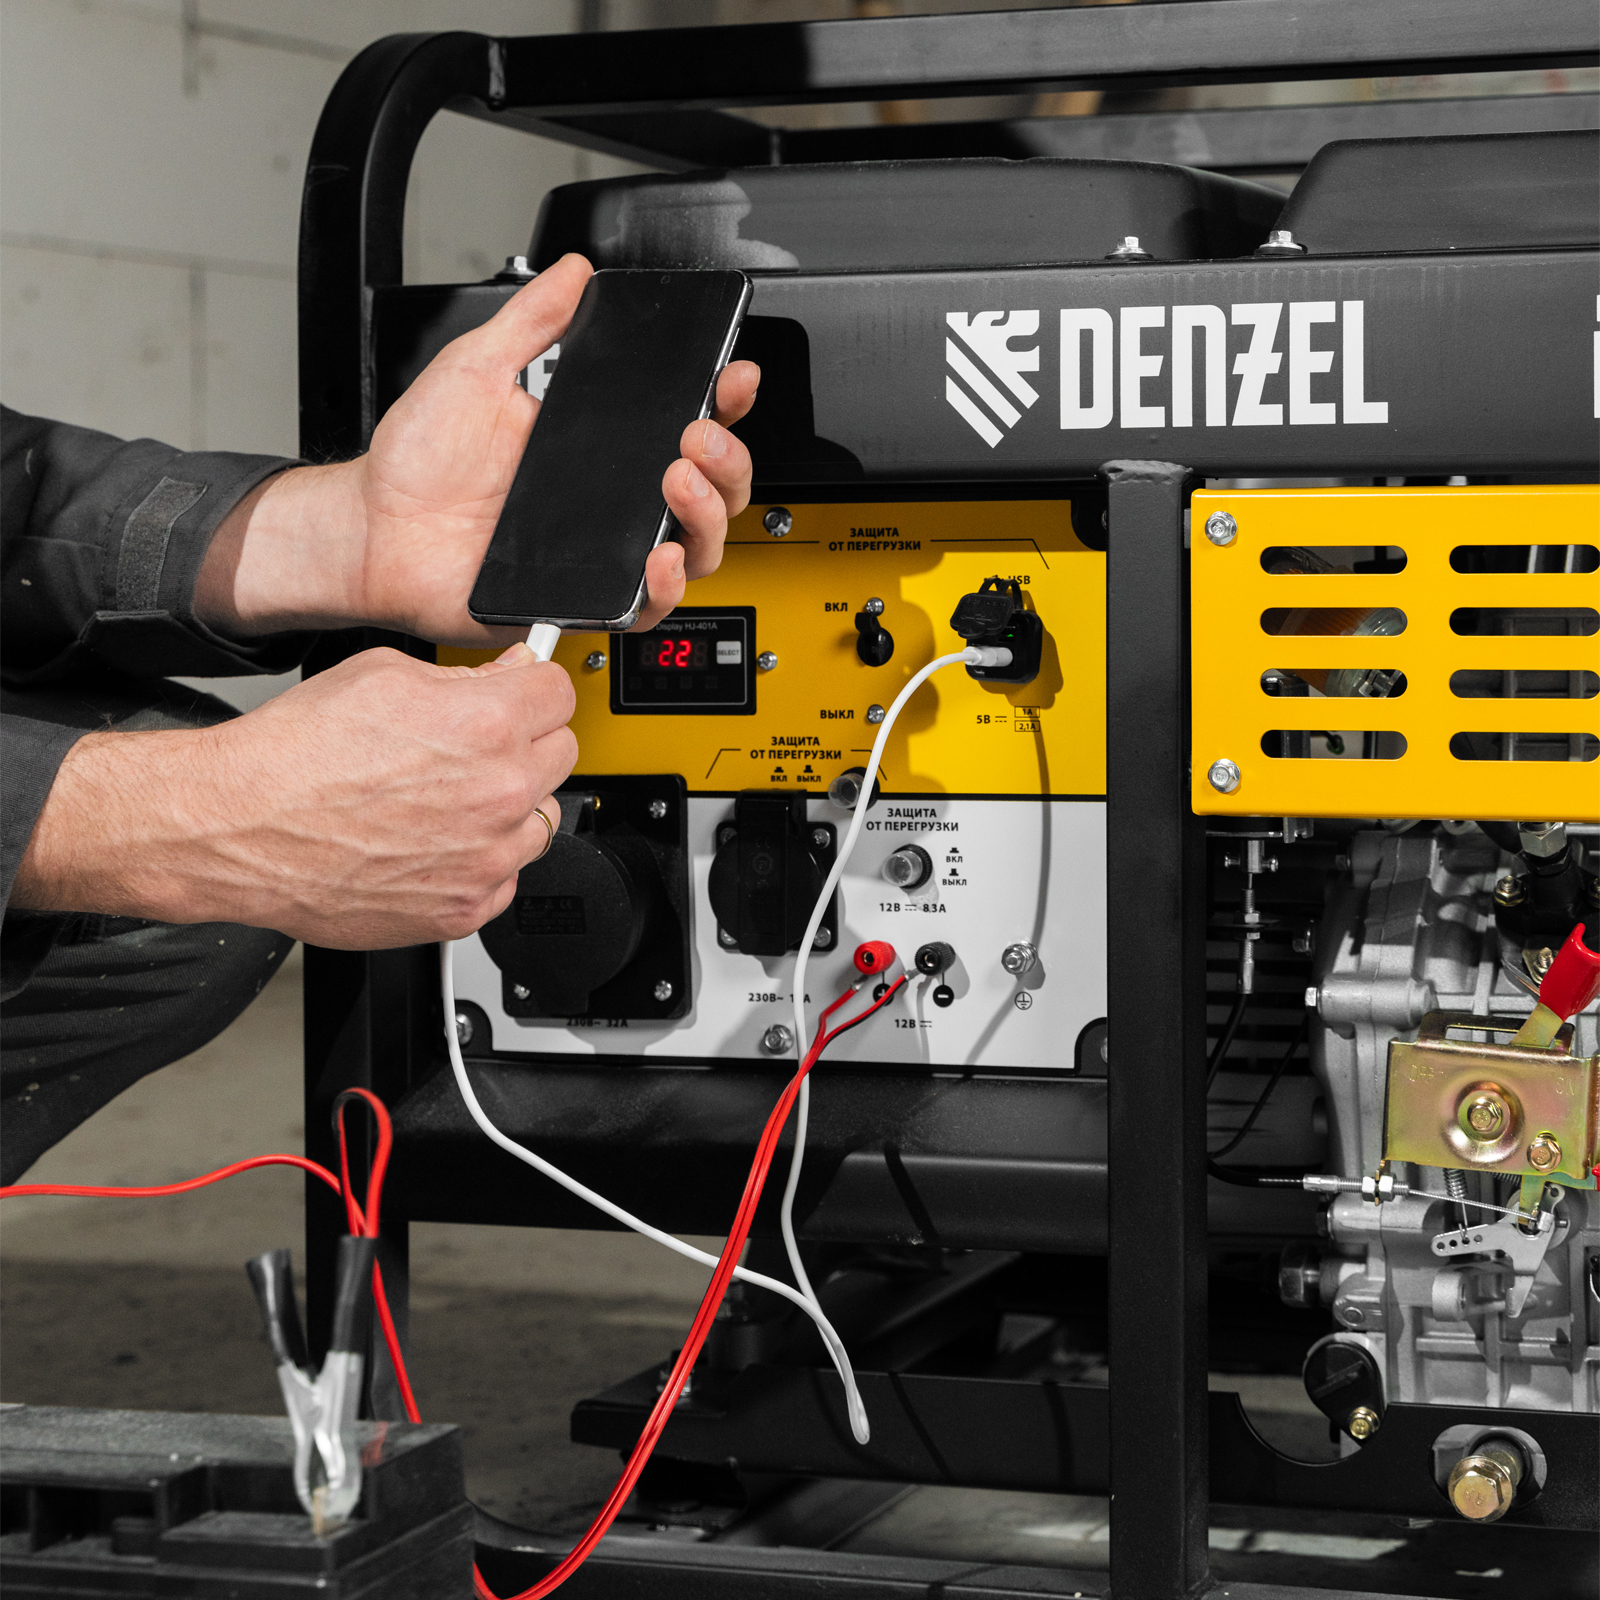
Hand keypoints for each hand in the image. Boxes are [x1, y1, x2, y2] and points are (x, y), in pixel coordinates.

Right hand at [12, 644, 575, 947]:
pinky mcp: (465, 907)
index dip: (533, 688)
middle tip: (472, 747)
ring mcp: (486, 858)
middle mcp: (498, 794)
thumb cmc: (295, 756)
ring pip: (539, 821)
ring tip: (446, 799)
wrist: (240, 829)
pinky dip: (480, 860)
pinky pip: (505, 876)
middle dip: (523, 743)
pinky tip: (432, 841)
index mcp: (486, 726)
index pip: (560, 692)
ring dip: (508, 806)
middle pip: (559, 754)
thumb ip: (464, 675)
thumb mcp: (382, 675)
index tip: (519, 695)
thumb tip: (506, 674)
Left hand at [198, 254, 759, 643]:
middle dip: (726, 459)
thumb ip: (528, 320)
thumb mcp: (474, 369)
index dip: (721, 403)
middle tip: (697, 434)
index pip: (685, 425)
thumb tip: (572, 273)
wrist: (374, 531)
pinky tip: (659, 555)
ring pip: (696, 548)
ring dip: (706, 515)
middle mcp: (613, 503)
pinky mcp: (584, 599)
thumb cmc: (417, 465)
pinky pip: (647, 605)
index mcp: (599, 447)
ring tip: (679, 480)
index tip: (730, 378)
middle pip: (711, 490)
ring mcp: (604, 554)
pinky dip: (666, 586)